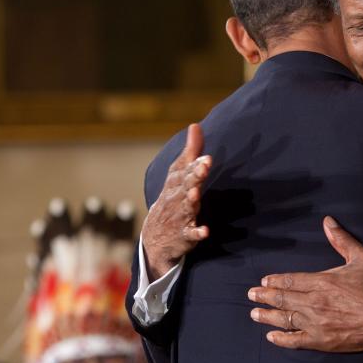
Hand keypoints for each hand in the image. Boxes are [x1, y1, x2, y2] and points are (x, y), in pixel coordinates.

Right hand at [141, 124, 211, 280]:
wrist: (154, 237)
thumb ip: (191, 152)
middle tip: (205, 167)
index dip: (194, 164)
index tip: (207, 158)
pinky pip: (191, 234)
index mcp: (176, 183)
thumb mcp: (179, 175)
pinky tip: (205, 231)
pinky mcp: (185, 235)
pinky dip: (197, 233)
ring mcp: (179, 216)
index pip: (183, 171)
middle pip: (185, 185)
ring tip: (196, 195)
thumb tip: (196, 125)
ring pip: (185, 207)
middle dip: (194, 176)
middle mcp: (176, 198)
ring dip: (191, 201)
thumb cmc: (172, 198)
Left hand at [247, 216, 362, 352]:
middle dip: (264, 297)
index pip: (290, 280)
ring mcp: (316, 323)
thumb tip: (327, 222)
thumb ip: (341, 240)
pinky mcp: (322, 340)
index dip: (275, 281)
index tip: (264, 281)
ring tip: (255, 313)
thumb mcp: (361, 257)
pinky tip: (272, 336)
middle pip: (282, 299)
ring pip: (284, 319)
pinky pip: (295, 340)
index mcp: (321, 282)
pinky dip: (281, 338)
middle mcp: (313, 303)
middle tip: (251, 295)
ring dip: (267, 316)